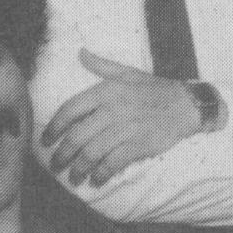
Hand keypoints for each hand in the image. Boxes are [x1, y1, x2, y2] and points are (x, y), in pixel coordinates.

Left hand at [42, 49, 201, 186]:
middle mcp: (113, 109)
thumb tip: (81, 53)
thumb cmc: (156, 89)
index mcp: (107, 90)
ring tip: (73, 176)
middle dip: (63, 154)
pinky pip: (113, 162)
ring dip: (79, 167)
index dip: (54, 126)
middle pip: (77, 135)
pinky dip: (102, 173)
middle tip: (56, 164)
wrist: (187, 104)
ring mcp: (126, 128)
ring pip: (92, 152)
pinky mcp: (139, 144)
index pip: (70, 109)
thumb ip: (102, 65)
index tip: (46, 140)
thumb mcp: (129, 72)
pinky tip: (96, 179)